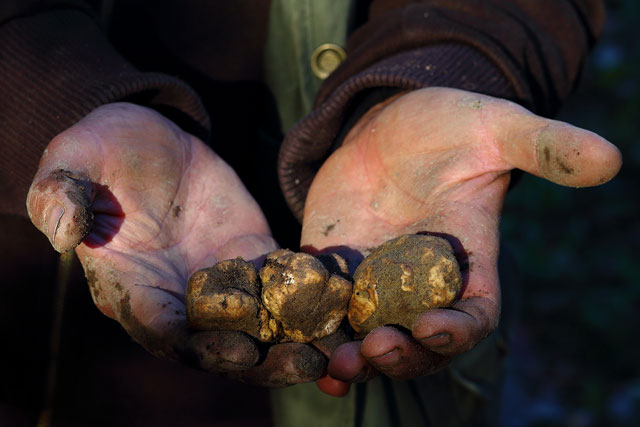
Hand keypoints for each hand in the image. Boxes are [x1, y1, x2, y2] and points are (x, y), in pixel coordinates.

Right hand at [27, 103, 324, 385]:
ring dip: (295, 341)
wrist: (147, 136)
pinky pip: (284, 281)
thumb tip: (58, 233)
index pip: (160, 328)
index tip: (235, 351)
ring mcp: (219, 278)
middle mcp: (178, 295)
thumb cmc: (102, 151)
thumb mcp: (73, 160)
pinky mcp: (252, 252)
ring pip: (258, 323)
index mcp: (131, 286)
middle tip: (302, 366)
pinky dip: (312, 296)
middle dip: (259, 360)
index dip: (195, 344)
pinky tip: (344, 304)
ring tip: (333, 351)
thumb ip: (61, 195)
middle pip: (218, 342)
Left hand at [301, 88, 621, 395]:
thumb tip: (610, 159)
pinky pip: (322, 308)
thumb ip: (543, 147)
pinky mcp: (333, 266)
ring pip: (365, 335)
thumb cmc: (449, 123)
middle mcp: (419, 283)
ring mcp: (373, 279)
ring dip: (351, 357)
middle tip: (372, 352)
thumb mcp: (496, 129)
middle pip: (415, 342)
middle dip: (398, 356)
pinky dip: (312, 331)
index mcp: (465, 263)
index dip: (457, 331)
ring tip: (332, 365)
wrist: (390, 120)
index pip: (472, 316)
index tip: (432, 328)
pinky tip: (293, 343)